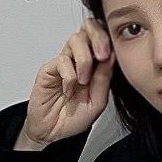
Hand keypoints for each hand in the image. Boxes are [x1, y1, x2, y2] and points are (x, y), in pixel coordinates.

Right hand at [17, 16, 113, 149]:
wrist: (53, 133)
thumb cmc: (74, 118)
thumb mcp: (98, 101)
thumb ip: (104, 79)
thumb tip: (111, 56)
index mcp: (95, 64)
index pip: (102, 36)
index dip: (108, 38)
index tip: (112, 53)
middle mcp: (80, 58)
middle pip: (88, 28)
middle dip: (98, 37)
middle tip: (101, 55)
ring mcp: (65, 62)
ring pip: (76, 40)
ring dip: (84, 59)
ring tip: (84, 80)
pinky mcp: (49, 69)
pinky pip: (61, 61)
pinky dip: (69, 75)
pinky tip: (69, 89)